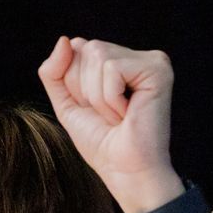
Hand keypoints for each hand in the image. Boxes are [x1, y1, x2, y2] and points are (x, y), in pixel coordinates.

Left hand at [36, 36, 184, 212]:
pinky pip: (112, 69)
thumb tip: (65, 39)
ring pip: (97, 56)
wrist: (126, 172)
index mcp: (116, 62)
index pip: (74, 49)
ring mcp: (150, 59)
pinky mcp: (158, 68)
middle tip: (108, 116)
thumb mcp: (67, 105)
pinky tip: (129, 114)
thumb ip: (55, 72)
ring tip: (119, 116)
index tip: (94, 111)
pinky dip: (110, 98)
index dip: (72, 84)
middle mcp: (135, 56)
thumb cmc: (102, 144)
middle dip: (84, 89)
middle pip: (84, 49)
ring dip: (98, 97)